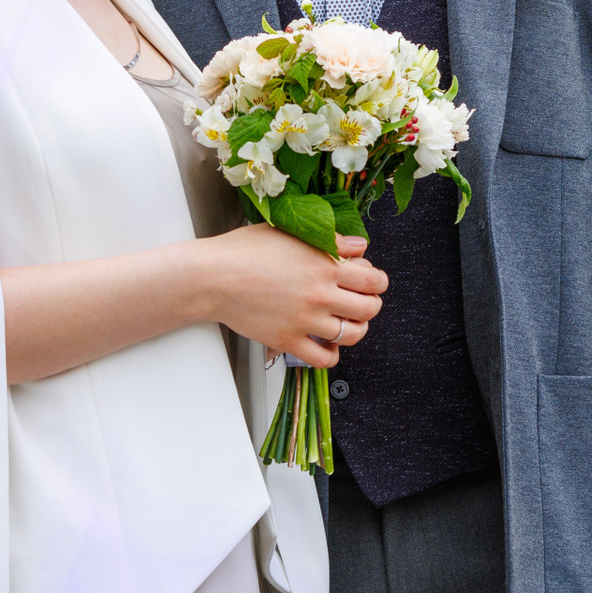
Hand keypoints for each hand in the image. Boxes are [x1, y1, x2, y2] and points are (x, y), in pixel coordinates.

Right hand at [198, 226, 386, 368]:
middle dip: (371, 305)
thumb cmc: (245, 251)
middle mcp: (320, 295)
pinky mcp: (288, 341)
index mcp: (324, 265)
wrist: (212, 277)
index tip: (374, 282)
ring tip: (347, 323)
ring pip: (352, 335)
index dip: (379, 281)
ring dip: (356, 329)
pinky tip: (328, 344)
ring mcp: (305, 321)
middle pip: (369, 309)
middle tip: (362, 302)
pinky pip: (324, 359)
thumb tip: (360, 246)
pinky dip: (332, 355)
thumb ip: (330, 240)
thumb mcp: (290, 233)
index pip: (373, 279)